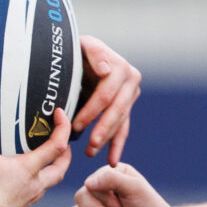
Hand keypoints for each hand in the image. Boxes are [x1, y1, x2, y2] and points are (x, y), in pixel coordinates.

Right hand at [0, 95, 73, 206]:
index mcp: (29, 169)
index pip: (56, 146)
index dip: (63, 128)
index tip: (60, 114)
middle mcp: (34, 184)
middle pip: (60, 169)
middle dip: (66, 155)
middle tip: (64, 144)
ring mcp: (29, 199)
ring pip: (49, 183)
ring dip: (52, 171)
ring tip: (44, 162)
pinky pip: (35, 195)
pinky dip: (36, 185)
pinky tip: (24, 182)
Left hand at [72, 34, 140, 166]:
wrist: (84, 53)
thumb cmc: (79, 50)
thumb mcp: (84, 46)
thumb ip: (94, 53)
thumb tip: (105, 70)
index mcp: (121, 68)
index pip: (106, 95)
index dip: (91, 111)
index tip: (75, 125)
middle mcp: (131, 80)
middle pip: (116, 111)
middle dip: (102, 130)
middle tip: (89, 147)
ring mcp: (131, 95)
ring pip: (120, 122)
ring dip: (106, 140)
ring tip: (91, 154)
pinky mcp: (127, 106)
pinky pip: (123, 128)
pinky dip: (117, 145)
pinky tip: (112, 161)